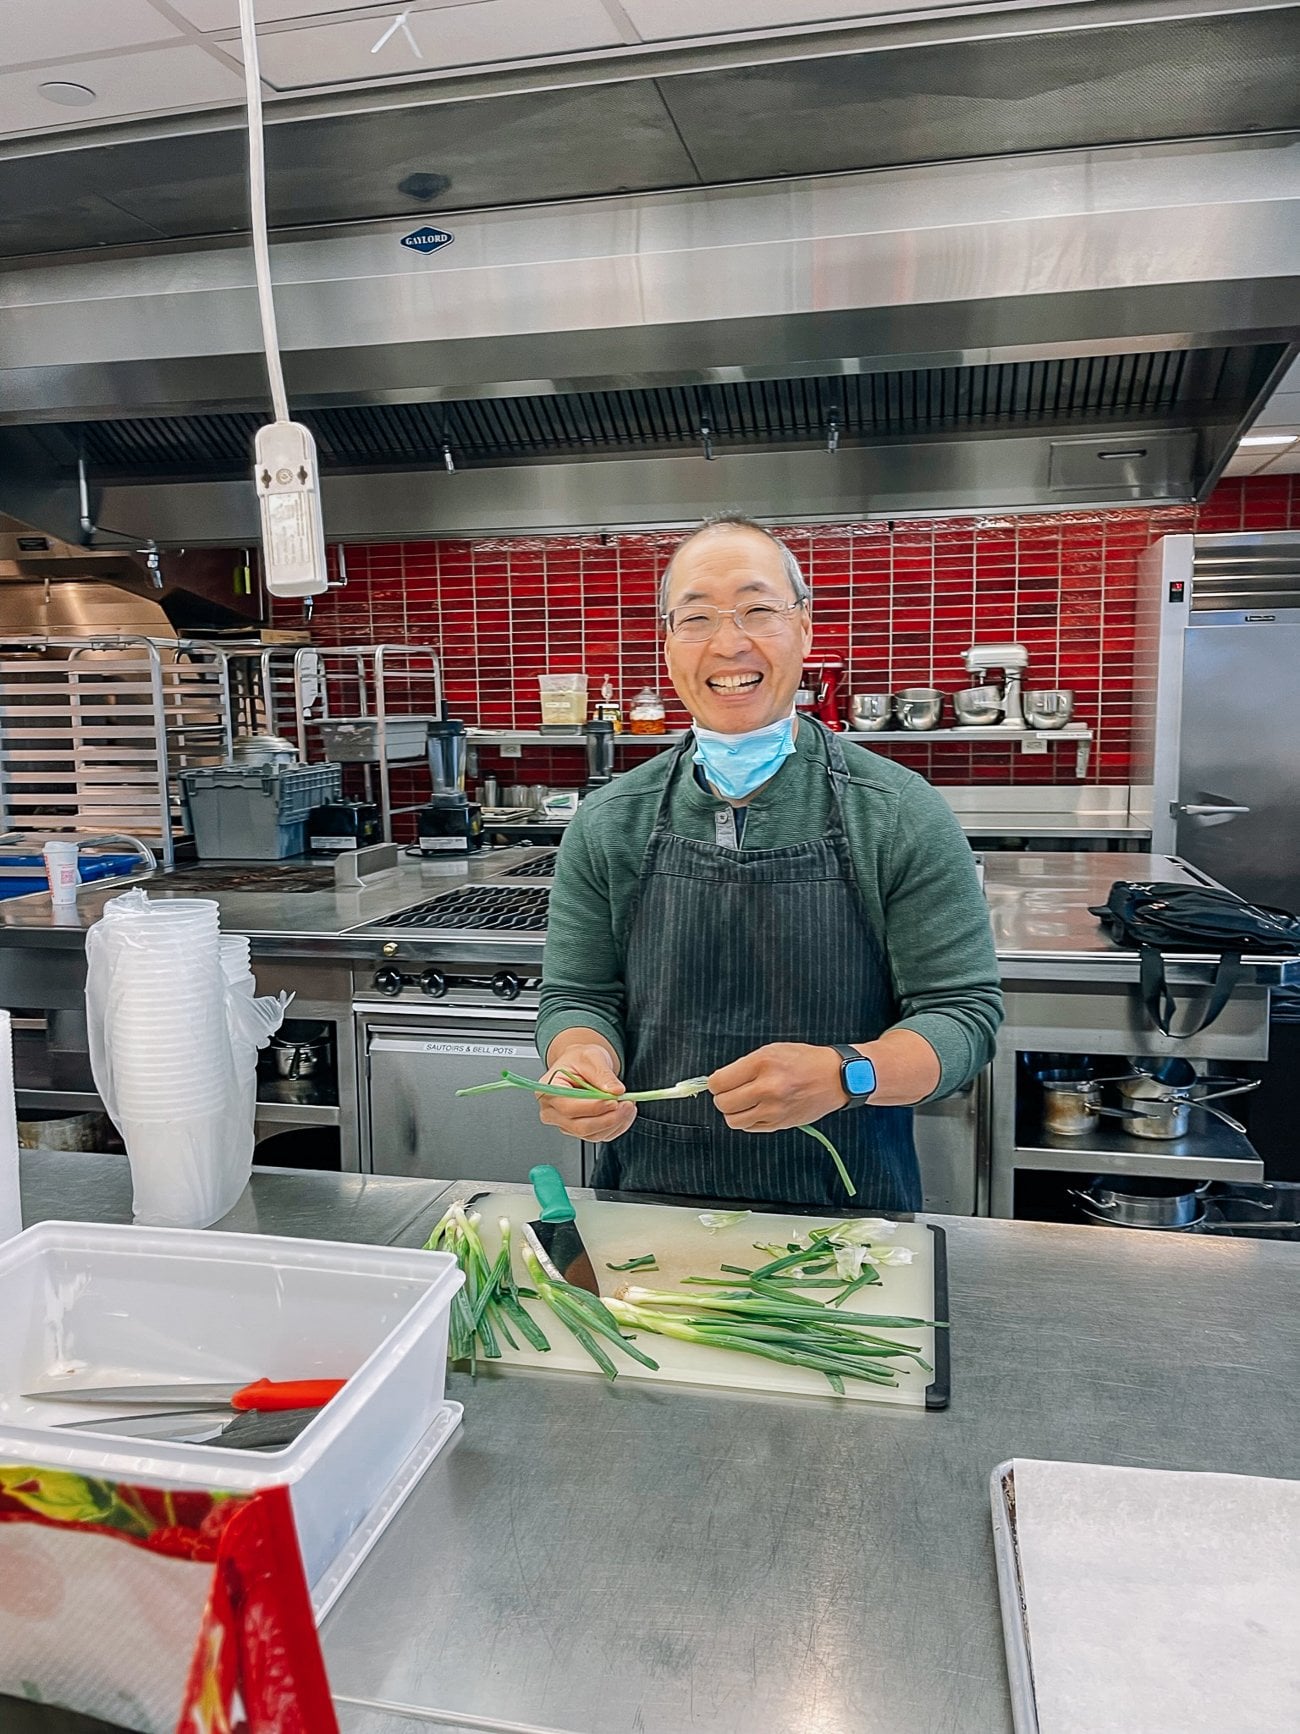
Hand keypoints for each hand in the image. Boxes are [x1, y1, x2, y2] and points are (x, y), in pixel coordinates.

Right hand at [537, 1043, 637, 1142]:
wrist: (581, 1066)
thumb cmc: (579, 1060)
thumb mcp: (591, 1057)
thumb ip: (603, 1074)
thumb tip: (616, 1091)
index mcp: (548, 1090)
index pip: (568, 1107)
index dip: (594, 1107)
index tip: (614, 1100)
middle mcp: (552, 1111)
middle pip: (580, 1126)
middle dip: (609, 1118)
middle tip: (627, 1103)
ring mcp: (565, 1124)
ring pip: (592, 1134)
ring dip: (616, 1122)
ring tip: (627, 1104)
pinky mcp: (579, 1131)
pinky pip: (600, 1136)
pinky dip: (617, 1127)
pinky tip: (623, 1113)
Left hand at [708, 1043, 846, 1131]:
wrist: (835, 1077)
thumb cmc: (804, 1061)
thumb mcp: (771, 1051)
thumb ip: (744, 1066)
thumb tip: (719, 1082)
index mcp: (762, 1064)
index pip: (719, 1082)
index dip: (715, 1083)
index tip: (720, 1082)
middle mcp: (768, 1088)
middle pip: (723, 1104)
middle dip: (723, 1098)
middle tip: (732, 1091)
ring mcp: (774, 1109)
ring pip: (733, 1120)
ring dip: (734, 1112)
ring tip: (744, 1102)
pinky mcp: (780, 1124)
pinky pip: (750, 1128)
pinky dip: (749, 1120)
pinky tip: (758, 1108)